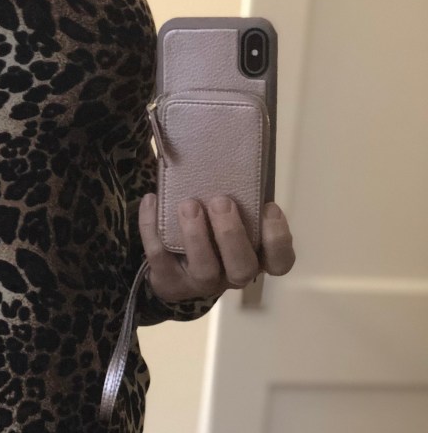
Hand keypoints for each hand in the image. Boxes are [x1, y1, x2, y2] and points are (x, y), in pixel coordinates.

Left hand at [137, 192, 295, 304]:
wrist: (175, 267)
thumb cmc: (213, 231)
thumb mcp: (233, 214)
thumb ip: (240, 198)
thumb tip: (232, 149)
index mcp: (255, 257)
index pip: (280, 262)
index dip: (278, 238)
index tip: (269, 207)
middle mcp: (232, 275)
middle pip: (242, 267)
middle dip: (232, 234)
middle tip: (221, 201)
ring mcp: (201, 283)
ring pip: (204, 269)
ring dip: (197, 236)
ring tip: (188, 205)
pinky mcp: (171, 282)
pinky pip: (160, 257)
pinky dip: (153, 227)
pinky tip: (151, 200)